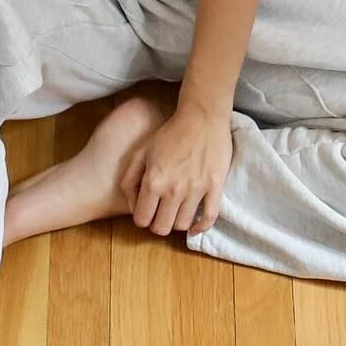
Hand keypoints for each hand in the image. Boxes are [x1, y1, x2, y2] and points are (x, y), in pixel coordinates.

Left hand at [120, 98, 231, 236]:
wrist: (201, 117)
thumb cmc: (169, 133)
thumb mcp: (141, 152)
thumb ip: (130, 179)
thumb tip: (132, 205)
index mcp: (153, 181)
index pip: (142, 220)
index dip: (142, 219)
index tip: (147, 212)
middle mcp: (173, 190)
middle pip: (162, 228)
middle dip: (158, 225)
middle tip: (161, 215)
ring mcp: (196, 190)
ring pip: (183, 225)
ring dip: (177, 223)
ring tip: (177, 213)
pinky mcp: (215, 187)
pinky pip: (209, 218)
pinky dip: (201, 227)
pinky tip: (195, 226)